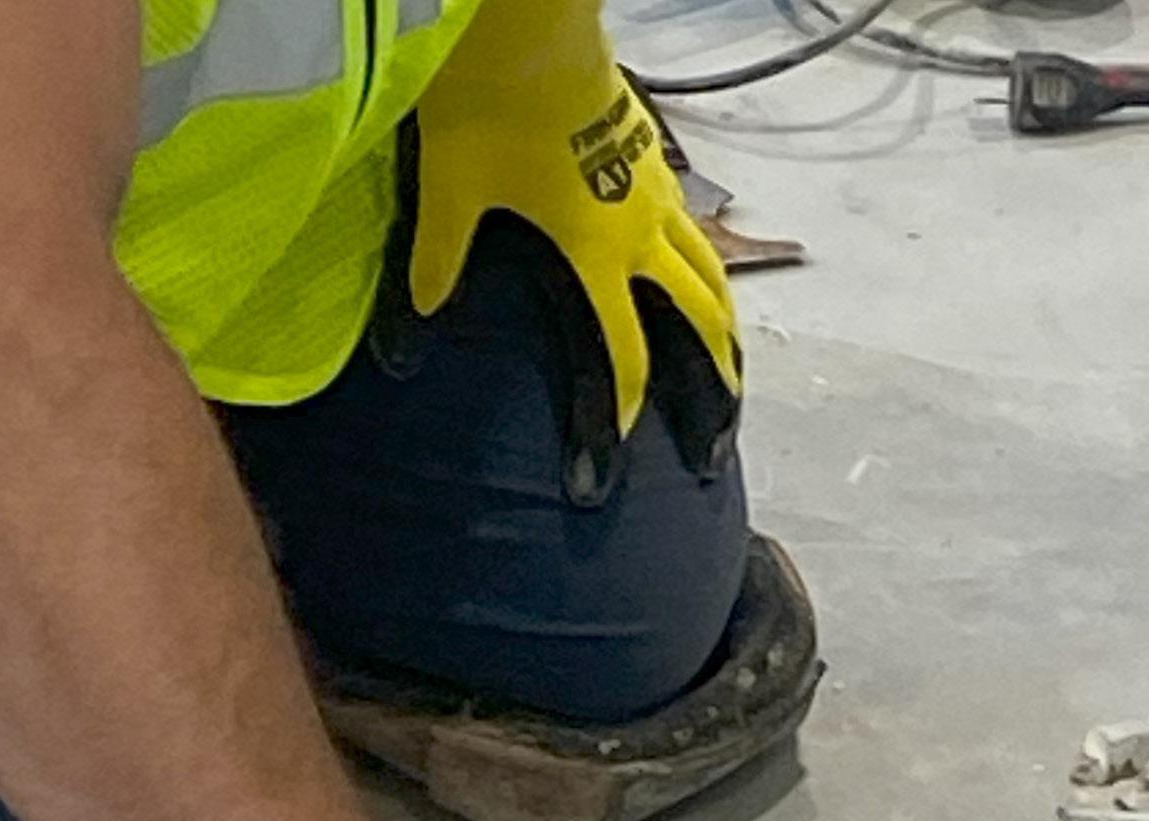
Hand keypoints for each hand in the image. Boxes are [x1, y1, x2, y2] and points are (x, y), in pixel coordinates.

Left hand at [402, 0, 739, 501]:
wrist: (527, 24)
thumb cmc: (487, 109)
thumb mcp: (450, 196)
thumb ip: (438, 264)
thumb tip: (418, 324)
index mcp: (598, 248)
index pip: (627, 346)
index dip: (628, 405)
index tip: (626, 449)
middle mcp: (640, 224)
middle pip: (700, 311)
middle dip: (714, 376)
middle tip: (721, 434)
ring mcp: (652, 186)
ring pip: (710, 264)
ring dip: (723, 320)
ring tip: (730, 367)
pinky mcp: (647, 156)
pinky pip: (691, 223)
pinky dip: (704, 263)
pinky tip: (695, 276)